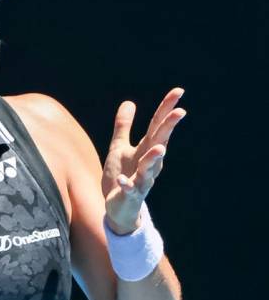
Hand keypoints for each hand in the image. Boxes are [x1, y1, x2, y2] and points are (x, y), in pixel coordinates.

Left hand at [102, 87, 186, 233]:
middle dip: (168, 128)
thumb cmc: (122, 175)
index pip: (158, 126)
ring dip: (153, 158)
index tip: (178, 91)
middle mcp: (148, 163)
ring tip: (159, 148)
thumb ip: (123, 126)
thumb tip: (130, 102)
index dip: (166, 109)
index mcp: (145, 150)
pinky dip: (127, 184)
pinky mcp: (130, 195)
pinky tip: (123, 180)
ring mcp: (141, 180)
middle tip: (180, 112)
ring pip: (150, 168)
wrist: (119, 208)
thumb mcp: (119, 148)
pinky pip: (129, 189)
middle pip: (159, 142)